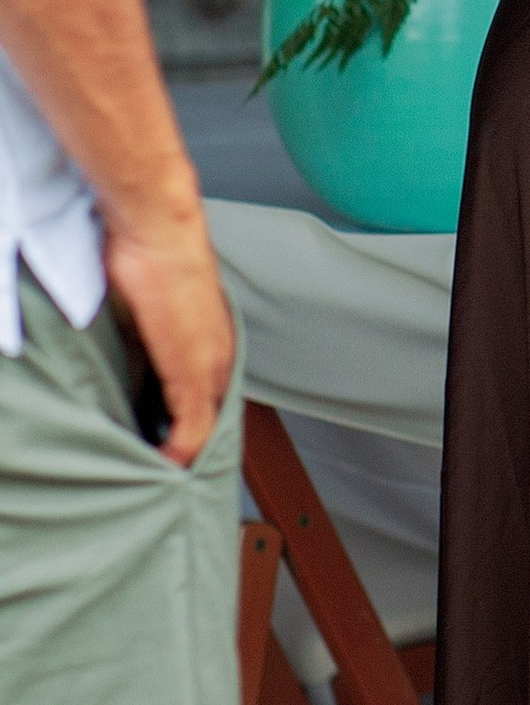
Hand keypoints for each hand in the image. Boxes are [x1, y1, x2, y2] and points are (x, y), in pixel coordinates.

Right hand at [105, 196, 234, 466]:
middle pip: (214, 413)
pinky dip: (181, 451)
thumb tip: (134, 349)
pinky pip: (194, 427)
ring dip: (189, 452)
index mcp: (212, 338)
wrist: (159, 231)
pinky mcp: (194, 372)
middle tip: (173, 463)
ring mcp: (210, 365)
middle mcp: (220, 355)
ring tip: (167, 472)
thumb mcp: (150, 304)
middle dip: (196, 441)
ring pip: (208, 426)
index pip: (211, 391)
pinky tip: (167, 465)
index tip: (177, 438)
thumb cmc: (151, 253)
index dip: (197, 419)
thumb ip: (149, 334)